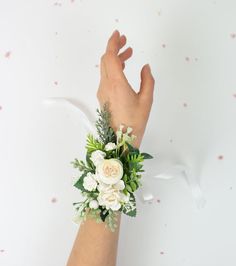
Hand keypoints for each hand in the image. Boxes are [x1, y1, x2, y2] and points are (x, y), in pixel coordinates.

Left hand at [96, 29, 154, 147]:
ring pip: (105, 69)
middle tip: (126, 43)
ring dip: (114, 59)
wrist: (121, 141)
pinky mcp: (103, 98)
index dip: (113, 43)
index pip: (109, 57)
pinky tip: (123, 70)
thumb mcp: (147, 100)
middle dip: (114, 49)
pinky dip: (113, 70)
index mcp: (116, 84)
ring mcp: (102, 92)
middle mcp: (105, 86)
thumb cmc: (135, 122)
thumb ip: (147, 80)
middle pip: (105, 61)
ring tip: (128, 55)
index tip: (118, 34)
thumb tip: (145, 67)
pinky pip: (105, 78)